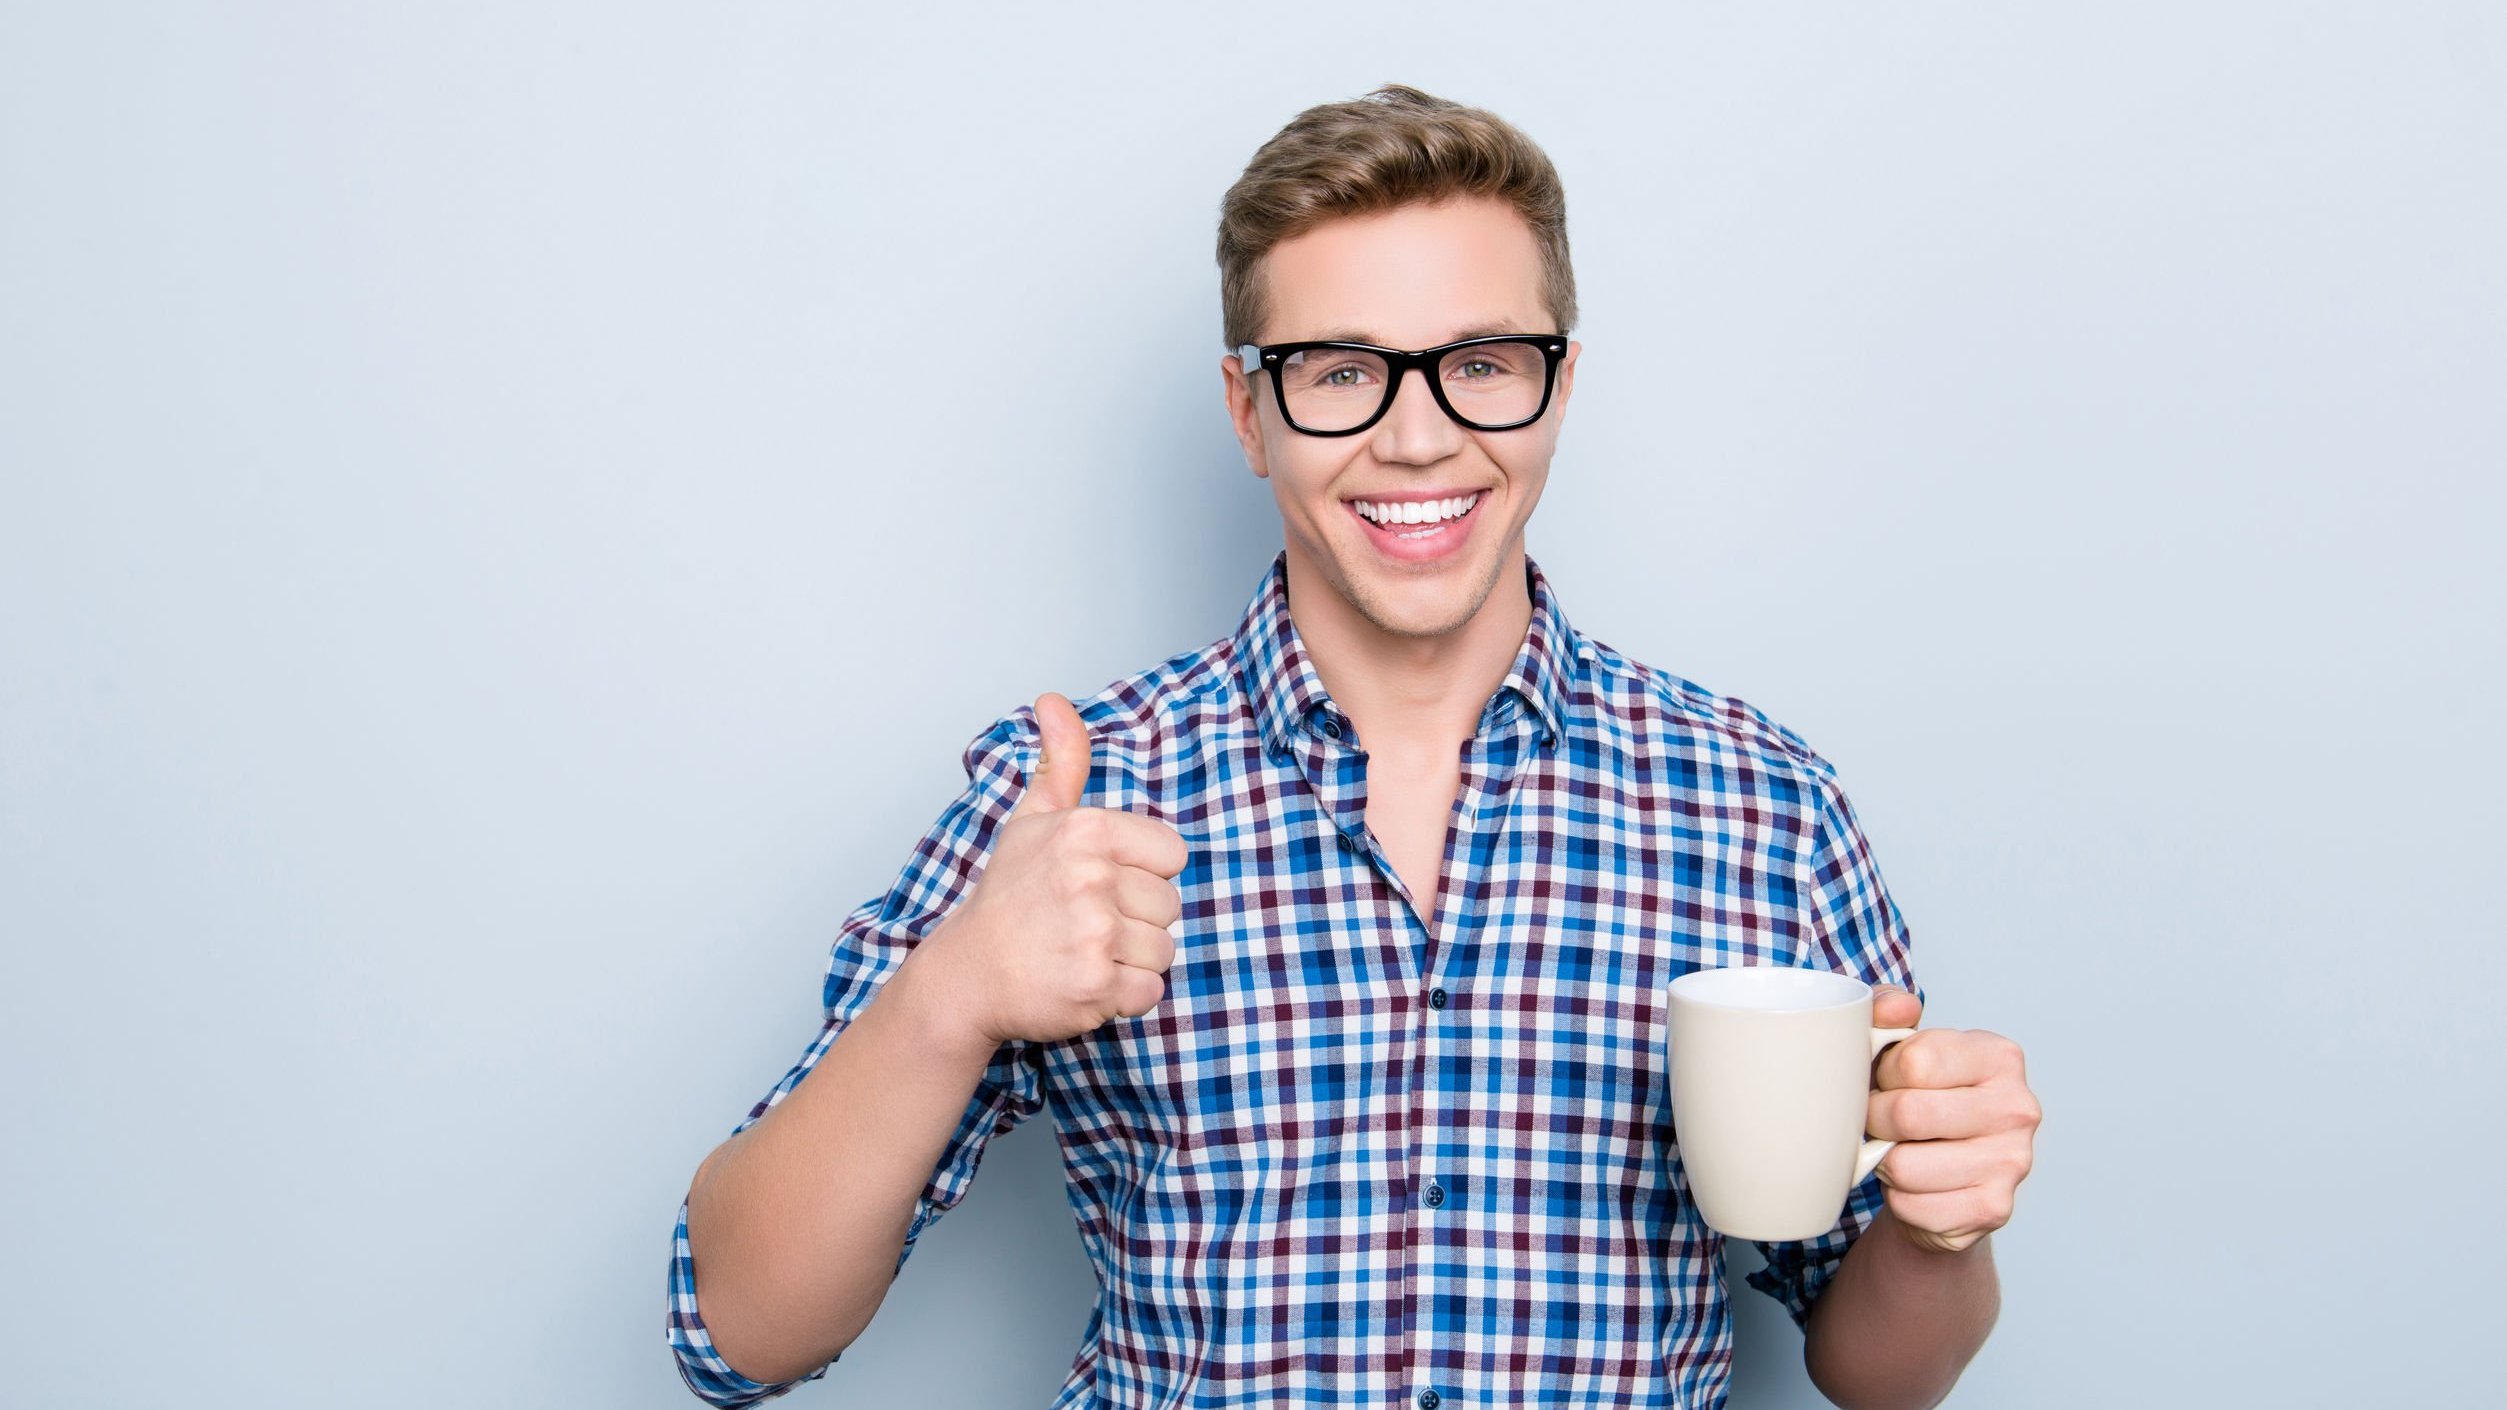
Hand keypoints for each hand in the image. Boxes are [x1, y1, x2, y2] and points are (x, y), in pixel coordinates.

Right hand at [924, 691, 1188, 1045]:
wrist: (966, 975)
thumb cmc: (1007, 897)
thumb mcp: (1032, 820)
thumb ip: (1060, 762)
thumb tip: (1053, 700)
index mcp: (1087, 831)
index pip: (1172, 855)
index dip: (1142, 873)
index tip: (1099, 884)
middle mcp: (1092, 878)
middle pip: (1170, 906)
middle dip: (1134, 921)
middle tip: (1081, 924)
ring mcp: (1094, 935)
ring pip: (1163, 950)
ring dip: (1129, 960)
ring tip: (1081, 951)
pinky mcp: (1096, 987)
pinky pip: (1150, 993)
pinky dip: (1123, 997)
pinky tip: (1082, 981)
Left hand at [1864, 984, 2040, 1254]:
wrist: (1945, 1175)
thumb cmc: (1920, 1100)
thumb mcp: (1902, 1046)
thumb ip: (1887, 1012)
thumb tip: (1897, 1008)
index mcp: (1999, 1056)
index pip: (1915, 1060)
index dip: (1882, 1074)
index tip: (1887, 1081)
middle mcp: (2017, 1107)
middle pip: (1907, 1114)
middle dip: (1874, 1120)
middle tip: (1879, 1122)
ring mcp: (2013, 1162)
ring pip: (1904, 1166)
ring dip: (1884, 1162)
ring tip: (1899, 1151)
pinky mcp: (1994, 1208)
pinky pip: (1912, 1205)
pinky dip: (1899, 1198)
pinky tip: (1915, 1185)